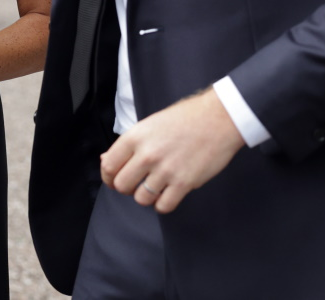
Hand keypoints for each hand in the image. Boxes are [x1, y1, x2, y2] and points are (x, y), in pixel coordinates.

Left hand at [99, 88, 245, 213]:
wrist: (217, 119)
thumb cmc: (184, 118)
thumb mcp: (149, 125)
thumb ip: (128, 145)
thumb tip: (106, 161)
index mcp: (135, 137)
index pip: (109, 166)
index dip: (109, 177)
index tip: (114, 180)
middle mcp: (147, 155)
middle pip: (122, 186)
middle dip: (127, 188)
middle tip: (137, 183)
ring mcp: (165, 170)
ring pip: (141, 199)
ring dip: (146, 196)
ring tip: (155, 187)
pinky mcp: (184, 183)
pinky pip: (163, 206)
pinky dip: (163, 204)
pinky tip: (168, 193)